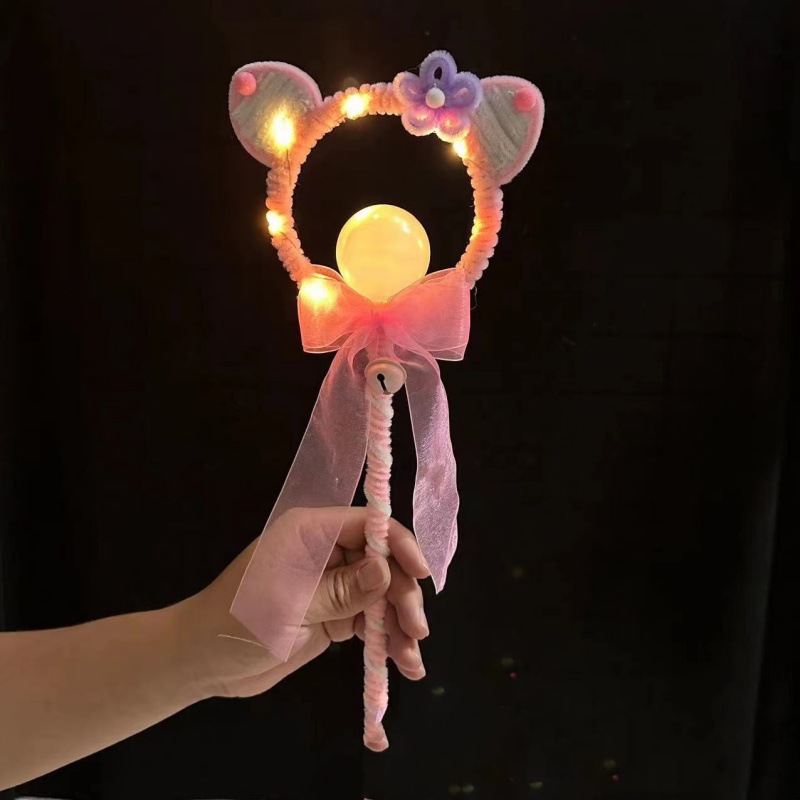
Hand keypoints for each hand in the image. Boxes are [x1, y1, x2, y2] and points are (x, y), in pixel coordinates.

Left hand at [171, 507, 430, 700]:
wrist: (203, 661)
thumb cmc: (238, 624)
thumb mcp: (290, 605)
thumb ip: (341, 589)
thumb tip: (386, 574)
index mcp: (311, 532)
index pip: (368, 525)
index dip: (399, 546)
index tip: (421, 576)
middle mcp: (326, 551)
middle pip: (383, 562)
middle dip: (402, 595)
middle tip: (416, 631)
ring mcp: (332, 583)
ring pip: (382, 594)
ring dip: (400, 623)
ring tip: (411, 660)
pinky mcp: (334, 612)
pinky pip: (370, 619)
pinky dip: (387, 639)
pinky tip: (401, 663)